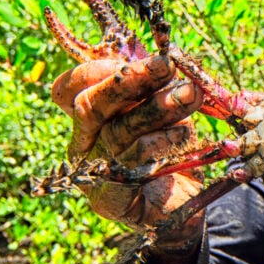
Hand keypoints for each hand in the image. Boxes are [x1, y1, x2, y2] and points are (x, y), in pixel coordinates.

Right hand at [51, 55, 205, 250]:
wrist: (184, 206)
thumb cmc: (172, 151)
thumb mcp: (166, 111)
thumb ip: (158, 88)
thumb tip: (168, 59)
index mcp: (91, 117)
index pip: (72, 87)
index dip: (99, 69)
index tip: (141, 57)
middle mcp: (85, 143)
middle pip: (91, 105)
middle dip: (131, 80)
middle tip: (166, 65)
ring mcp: (92, 172)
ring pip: (117, 132)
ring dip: (158, 109)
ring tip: (190, 95)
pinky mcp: (108, 200)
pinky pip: (128, 166)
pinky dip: (158, 145)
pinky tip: (182, 135)